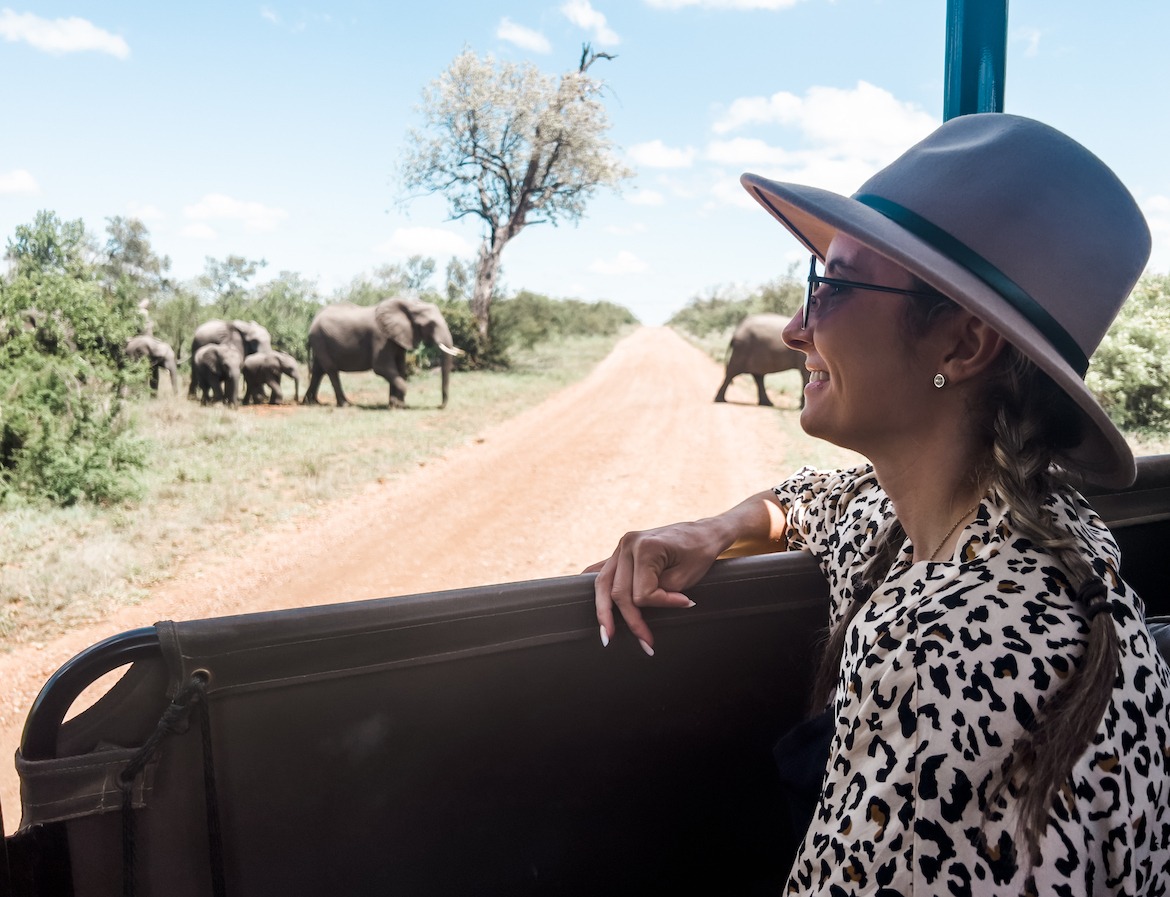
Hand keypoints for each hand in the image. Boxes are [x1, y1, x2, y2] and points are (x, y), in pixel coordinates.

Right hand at [588, 519, 726, 654]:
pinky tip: (589, 604)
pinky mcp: (620, 552)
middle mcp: (627, 544)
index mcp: (645, 546)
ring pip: (602, 586)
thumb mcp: (686, 576)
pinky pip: (601, 572)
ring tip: (607, 636)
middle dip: (632, 621)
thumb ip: (661, 593)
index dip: (662, 603)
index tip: (685, 602)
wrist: (703, 532)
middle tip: (647, 644)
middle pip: (618, 592)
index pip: (642, 591)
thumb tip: (639, 608)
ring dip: (605, 613)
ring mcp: (620, 547)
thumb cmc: (699, 552)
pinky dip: (595, 589)